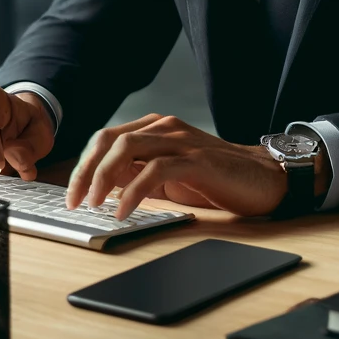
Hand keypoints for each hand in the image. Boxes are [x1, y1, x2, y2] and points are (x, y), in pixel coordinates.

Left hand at [66, 114, 320, 220]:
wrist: (264, 179)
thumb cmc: (218, 179)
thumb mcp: (171, 177)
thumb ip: (140, 174)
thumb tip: (105, 186)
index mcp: (157, 128)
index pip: (107, 138)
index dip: (85, 165)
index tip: (73, 194)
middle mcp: (167, 127)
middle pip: (110, 139)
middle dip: (86, 171)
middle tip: (76, 202)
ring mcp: (182, 141)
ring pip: (127, 148)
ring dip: (103, 177)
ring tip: (95, 205)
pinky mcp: (197, 160)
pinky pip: (155, 169)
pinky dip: (132, 190)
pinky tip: (124, 211)